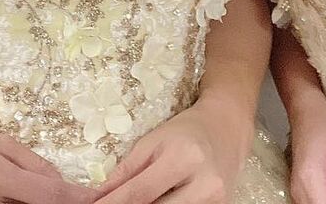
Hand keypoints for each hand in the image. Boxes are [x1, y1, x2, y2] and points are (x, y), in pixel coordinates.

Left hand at [92, 97, 246, 203]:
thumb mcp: (152, 141)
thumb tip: (99, 196)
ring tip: (138, 199)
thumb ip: (126, 171)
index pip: (140, 192)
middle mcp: (205, 184)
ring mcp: (216, 202)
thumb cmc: (185, 132)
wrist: (227, 129)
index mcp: (183, 158)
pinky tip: (161, 200)